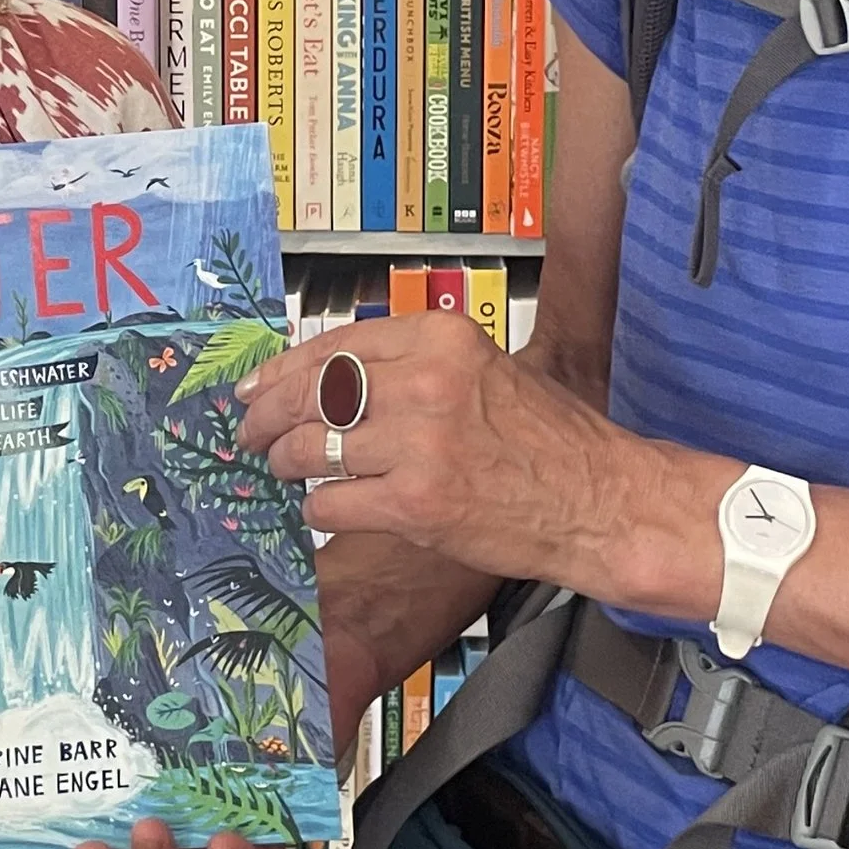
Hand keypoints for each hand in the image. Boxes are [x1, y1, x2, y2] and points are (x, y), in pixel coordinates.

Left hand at [237, 314, 666, 602]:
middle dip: (268, 414)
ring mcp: (420, 444)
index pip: (335, 344)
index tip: (256, 385)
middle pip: (313, 391)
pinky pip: (332, 503)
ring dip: (286, 462)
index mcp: (444, 339)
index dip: (284, 368)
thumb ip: (416, 365)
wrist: (599, 501)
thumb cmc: (550, 442)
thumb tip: (330, 376)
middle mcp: (428, 382)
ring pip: (313, 447)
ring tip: (285, 469)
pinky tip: (327, 508)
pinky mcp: (415, 504)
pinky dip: (319, 509)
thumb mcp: (485, 371)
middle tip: (249, 431)